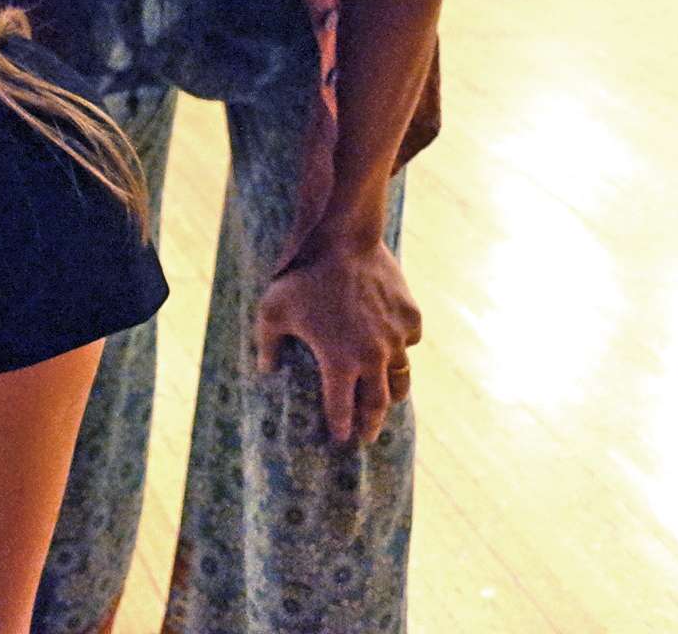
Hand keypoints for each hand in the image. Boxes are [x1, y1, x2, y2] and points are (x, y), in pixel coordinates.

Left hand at [253, 240, 421, 444]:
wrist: (342, 238)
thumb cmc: (302, 276)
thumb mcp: (272, 311)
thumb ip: (268, 345)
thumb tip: (267, 370)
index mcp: (340, 362)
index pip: (341, 409)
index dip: (339, 427)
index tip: (340, 438)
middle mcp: (373, 357)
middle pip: (376, 403)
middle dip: (371, 424)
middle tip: (367, 436)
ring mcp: (396, 338)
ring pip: (400, 377)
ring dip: (392, 393)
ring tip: (388, 400)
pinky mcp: (410, 318)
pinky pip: (408, 340)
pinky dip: (401, 346)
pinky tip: (393, 344)